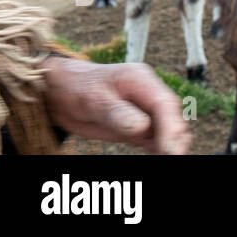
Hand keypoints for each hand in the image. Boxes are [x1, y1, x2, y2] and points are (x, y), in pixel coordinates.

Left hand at [40, 56, 190, 153]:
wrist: (61, 90)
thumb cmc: (77, 87)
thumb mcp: (94, 99)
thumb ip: (117, 112)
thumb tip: (143, 127)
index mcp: (140, 80)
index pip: (164, 103)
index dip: (171, 125)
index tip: (170, 146)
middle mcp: (147, 94)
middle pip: (169, 114)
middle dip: (174, 135)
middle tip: (175, 155)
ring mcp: (142, 109)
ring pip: (164, 126)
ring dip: (170, 141)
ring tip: (175, 156)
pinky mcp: (134, 124)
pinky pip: (151, 135)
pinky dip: (160, 145)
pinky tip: (166, 153)